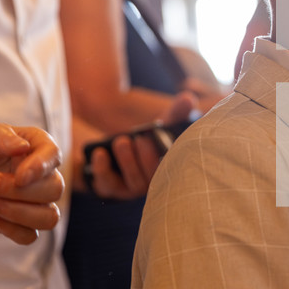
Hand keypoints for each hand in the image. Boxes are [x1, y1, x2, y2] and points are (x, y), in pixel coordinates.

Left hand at [0, 120, 62, 244]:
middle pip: (55, 189)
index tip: (20, 176)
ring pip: (49, 217)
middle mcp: (39, 175)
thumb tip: (21, 147)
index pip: (54, 154)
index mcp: (34, 146)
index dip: (42, 167)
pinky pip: (29, 236)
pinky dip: (11, 229)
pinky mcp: (17, 223)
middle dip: (20, 191)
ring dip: (20, 213)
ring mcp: (31, 202)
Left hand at [81, 93, 196, 198]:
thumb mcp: (161, 125)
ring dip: (127, 161)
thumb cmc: (145, 139)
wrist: (114, 150)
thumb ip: (176, 113)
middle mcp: (154, 184)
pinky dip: (103, 169)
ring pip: (134, 183)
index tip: (171, 145)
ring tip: (121, 141)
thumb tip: (188, 98)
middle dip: (148, 158)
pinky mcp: (110, 189)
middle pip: (155, 178)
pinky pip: (108, 185)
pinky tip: (100, 153)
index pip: (180, 172)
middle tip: (141, 139)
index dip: (176, 161)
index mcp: (172, 170)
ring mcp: (132, 188)